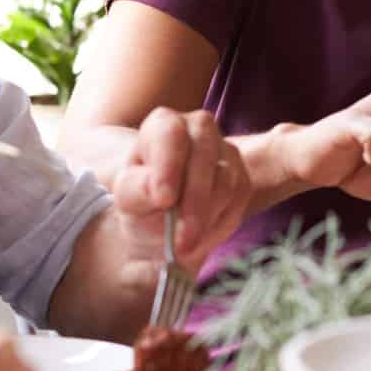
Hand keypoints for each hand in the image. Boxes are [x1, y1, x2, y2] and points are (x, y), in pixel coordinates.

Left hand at [108, 107, 252, 264]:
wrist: (162, 220)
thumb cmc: (141, 201)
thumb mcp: (128, 198)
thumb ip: (136, 190)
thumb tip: (156, 190)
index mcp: (164, 125)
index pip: (170, 135)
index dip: (169, 167)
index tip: (162, 200)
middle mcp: (199, 128)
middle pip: (204, 157)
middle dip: (193, 202)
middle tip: (180, 241)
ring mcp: (225, 151)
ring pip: (226, 181)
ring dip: (206, 218)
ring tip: (184, 245)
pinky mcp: (242, 177)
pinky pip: (238, 200)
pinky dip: (219, 223)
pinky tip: (200, 237)